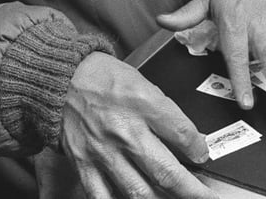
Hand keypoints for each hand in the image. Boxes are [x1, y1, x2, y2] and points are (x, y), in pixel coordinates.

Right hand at [62, 52, 216, 198]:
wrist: (61, 77)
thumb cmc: (102, 78)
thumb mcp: (144, 83)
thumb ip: (168, 113)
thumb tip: (191, 139)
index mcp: (143, 104)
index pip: (183, 134)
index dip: (200, 150)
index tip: (203, 156)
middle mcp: (125, 131)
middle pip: (166, 172)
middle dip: (192, 192)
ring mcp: (103, 152)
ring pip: (139, 192)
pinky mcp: (84, 164)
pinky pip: (103, 197)